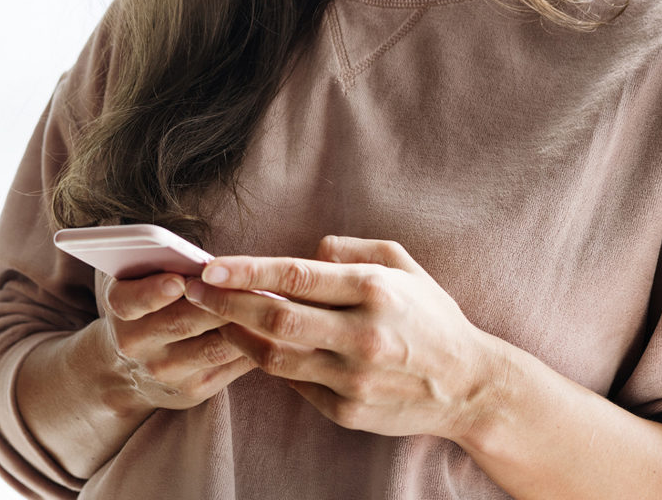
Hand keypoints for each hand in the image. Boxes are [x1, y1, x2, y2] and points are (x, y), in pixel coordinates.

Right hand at [92, 271, 256, 413]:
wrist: (127, 371)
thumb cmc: (144, 307)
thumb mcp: (136, 281)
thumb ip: (157, 263)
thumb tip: (207, 257)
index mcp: (120, 310)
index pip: (131, 300)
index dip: (154, 292)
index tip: (178, 280)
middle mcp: (137, 344)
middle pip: (184, 322)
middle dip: (221, 301)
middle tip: (252, 280)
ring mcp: (165, 371)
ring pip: (215, 346)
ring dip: (245, 324)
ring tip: (271, 302)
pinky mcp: (192, 390)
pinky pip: (230, 365)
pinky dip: (254, 345)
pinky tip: (270, 328)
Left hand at [183, 236, 499, 440]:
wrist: (468, 385)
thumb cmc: (431, 315)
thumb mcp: (403, 265)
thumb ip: (351, 250)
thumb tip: (306, 251)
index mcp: (375, 291)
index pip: (296, 276)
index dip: (247, 271)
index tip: (210, 266)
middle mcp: (362, 334)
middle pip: (275, 317)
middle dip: (226, 302)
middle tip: (192, 290)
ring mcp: (353, 378)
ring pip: (275, 355)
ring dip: (236, 334)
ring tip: (211, 316)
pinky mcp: (347, 411)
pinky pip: (294, 383)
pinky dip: (266, 362)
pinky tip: (249, 344)